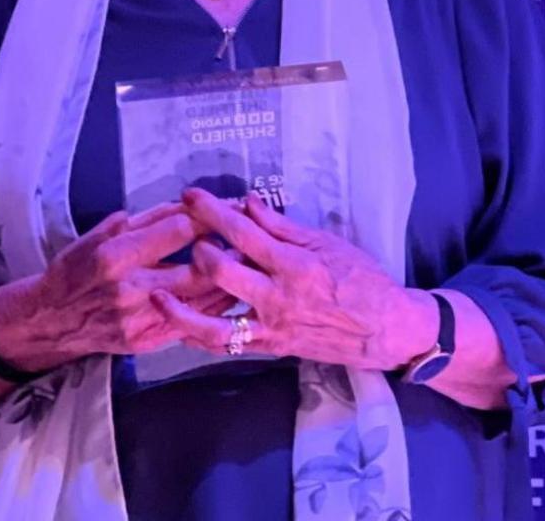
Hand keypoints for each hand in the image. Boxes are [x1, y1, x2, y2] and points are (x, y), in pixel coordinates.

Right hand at [0, 202, 237, 370]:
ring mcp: (142, 320)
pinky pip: (192, 323)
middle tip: (249, 236)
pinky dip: (213, 307)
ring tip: (248, 262)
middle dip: (229, 249)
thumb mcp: (99, 233)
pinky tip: (228, 292)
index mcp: (117, 257)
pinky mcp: (148, 341)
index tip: (229, 206)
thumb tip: (185, 206)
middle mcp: (131, 290)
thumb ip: (143, 221)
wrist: (52, 320)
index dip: (209, 216)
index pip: (178, 231)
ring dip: (229, 280)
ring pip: (202, 300)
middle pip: (199, 268)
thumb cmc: (74, 269)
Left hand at [153, 188, 437, 370]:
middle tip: (182, 234)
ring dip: (181, 309)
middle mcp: (279, 299)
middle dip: (196, 250)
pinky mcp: (271, 349)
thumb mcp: (328, 243)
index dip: (213, 212)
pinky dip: (200, 337)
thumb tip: (249, 203)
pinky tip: (179, 325)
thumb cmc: (362, 279)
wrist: (386, 329)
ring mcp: (272, 329)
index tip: (190, 196)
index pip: (244, 234)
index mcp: (295, 266)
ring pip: (215, 325)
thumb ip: (283, 226)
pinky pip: (228, 347)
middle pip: (222, 274)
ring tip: (157, 293)